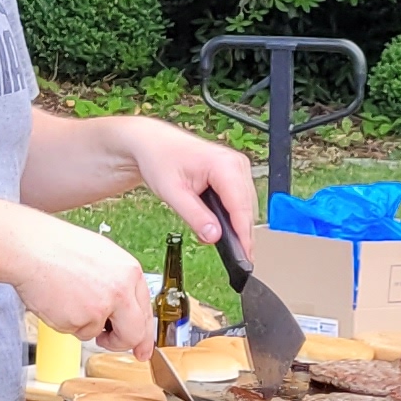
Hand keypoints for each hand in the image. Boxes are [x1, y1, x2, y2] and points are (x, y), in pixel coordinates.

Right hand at [8, 209, 156, 349]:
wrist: (29, 248)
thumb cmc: (57, 248)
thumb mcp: (101, 258)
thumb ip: (118, 285)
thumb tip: (125, 311)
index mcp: (130, 272)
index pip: (145, 313)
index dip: (143, 335)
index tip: (142, 348)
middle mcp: (121, 291)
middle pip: (132, 334)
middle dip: (119, 342)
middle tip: (107, 341)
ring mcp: (101, 307)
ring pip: (97, 333)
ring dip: (82, 324)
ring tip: (67, 298)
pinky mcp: (80, 320)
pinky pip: (76, 332)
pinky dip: (64, 322)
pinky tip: (57, 301)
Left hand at [119, 119, 262, 258]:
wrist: (153, 144)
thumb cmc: (160, 159)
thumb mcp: (172, 192)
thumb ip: (195, 216)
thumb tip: (214, 236)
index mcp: (224, 165)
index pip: (240, 207)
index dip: (244, 235)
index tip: (245, 256)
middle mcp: (236, 163)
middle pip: (247, 208)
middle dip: (240, 232)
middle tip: (235, 257)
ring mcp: (238, 167)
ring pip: (246, 205)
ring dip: (236, 225)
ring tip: (226, 242)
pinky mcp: (234, 172)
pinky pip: (240, 199)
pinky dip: (232, 215)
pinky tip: (222, 226)